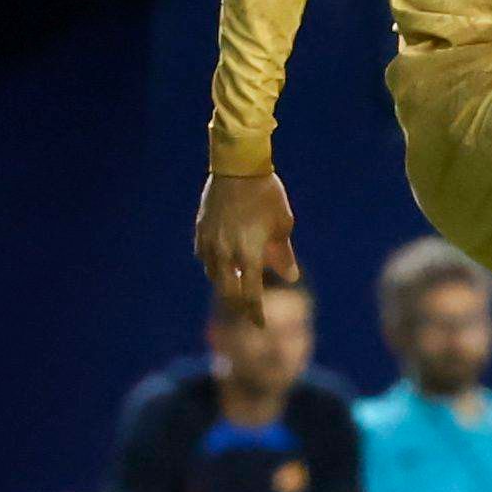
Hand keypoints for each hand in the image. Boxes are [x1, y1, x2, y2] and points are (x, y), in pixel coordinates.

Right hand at [194, 170, 299, 317]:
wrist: (237, 166)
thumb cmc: (266, 194)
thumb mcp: (282, 225)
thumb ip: (284, 254)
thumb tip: (291, 277)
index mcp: (248, 254)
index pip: (251, 295)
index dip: (256, 313)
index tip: (261, 325)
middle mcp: (225, 253)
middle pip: (228, 292)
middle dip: (238, 305)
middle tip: (248, 312)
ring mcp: (209, 242)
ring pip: (214, 275)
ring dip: (226, 284)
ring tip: (238, 286)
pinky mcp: (200, 230)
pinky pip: (205, 257)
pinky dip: (215, 266)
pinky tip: (222, 264)